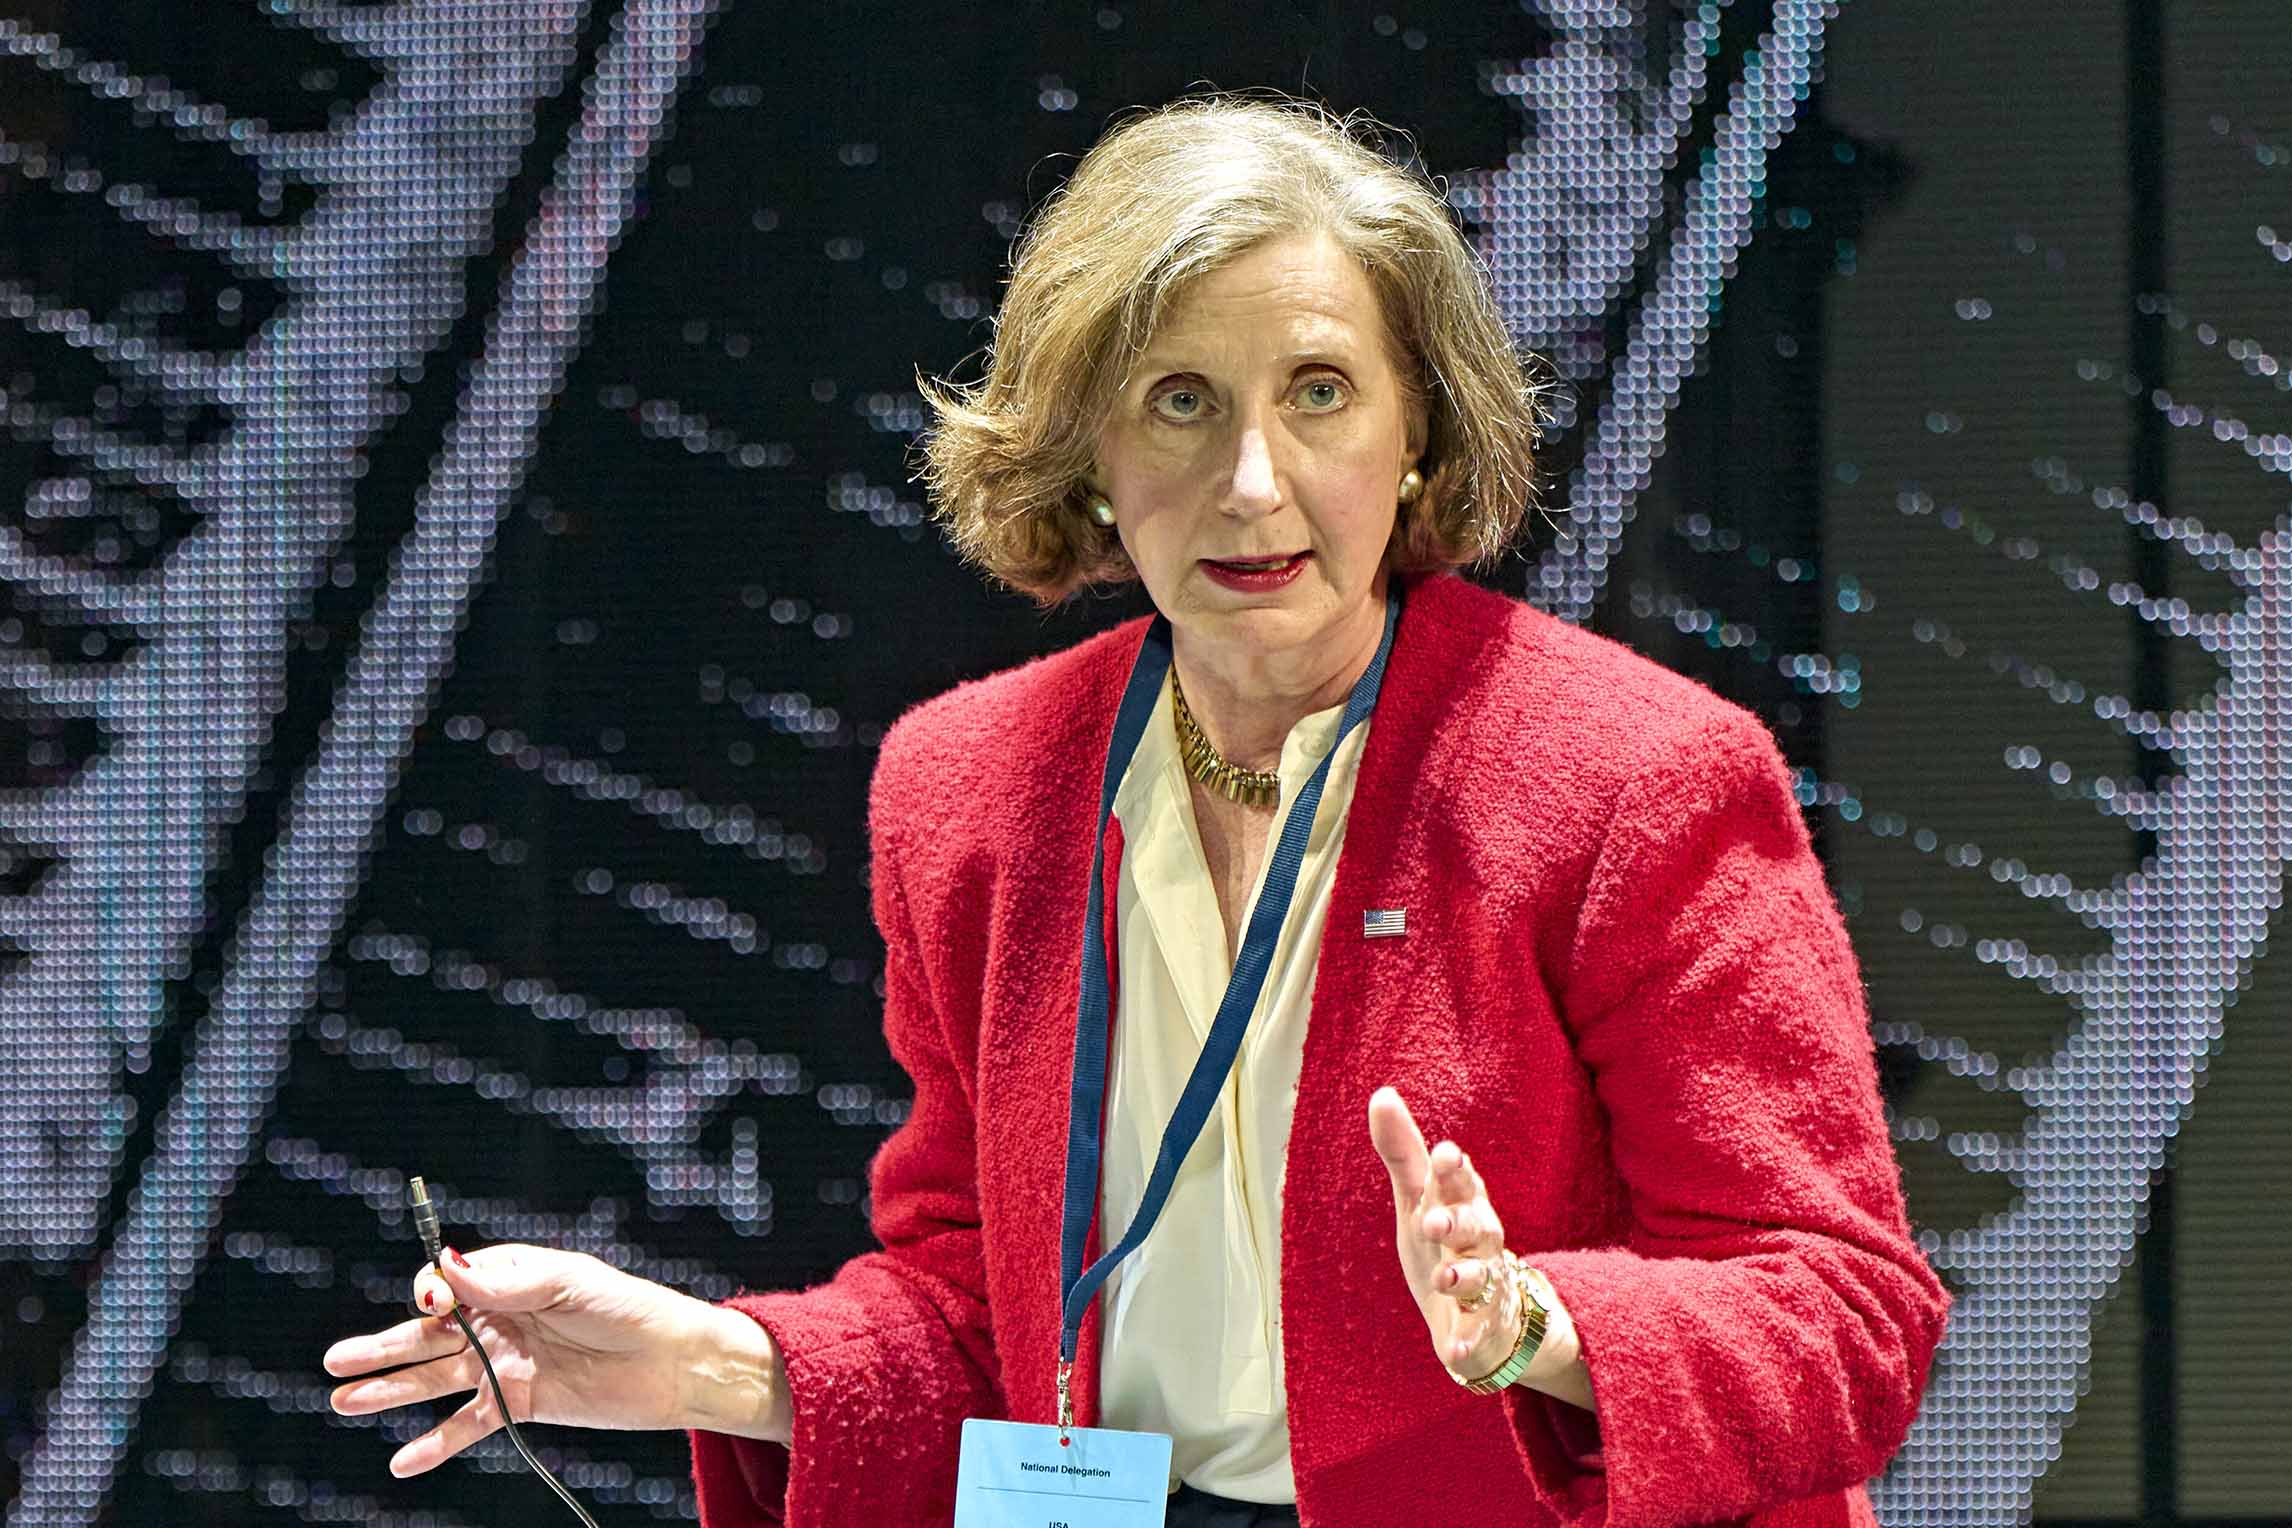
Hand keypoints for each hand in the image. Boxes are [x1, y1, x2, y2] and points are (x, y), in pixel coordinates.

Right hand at [322, 1243, 785, 1475]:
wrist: (674, 1361)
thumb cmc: (629, 1307)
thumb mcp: (570, 1284)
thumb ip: (506, 1283)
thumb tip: (446, 1267)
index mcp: (510, 1278)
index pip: (449, 1283)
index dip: (431, 1293)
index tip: (430, 1304)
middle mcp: (500, 1319)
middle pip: (429, 1334)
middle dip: (383, 1346)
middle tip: (333, 1362)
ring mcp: (506, 1363)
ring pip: (436, 1379)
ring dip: (391, 1390)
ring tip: (343, 1400)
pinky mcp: (520, 1403)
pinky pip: (469, 1424)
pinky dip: (436, 1443)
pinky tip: (403, 1459)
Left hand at [1368, 1086, 1528, 1383]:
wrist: (1477, 1309)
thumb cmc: (1443, 1240)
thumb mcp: (1418, 1197)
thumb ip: (1402, 1151)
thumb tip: (1382, 1093)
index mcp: (1463, 1204)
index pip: (1463, 1182)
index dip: (1456, 1170)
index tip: (1445, 1154)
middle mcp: (1482, 1241)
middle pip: (1478, 1226)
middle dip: (1459, 1222)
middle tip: (1433, 1222)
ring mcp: (1487, 1284)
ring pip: (1484, 1277)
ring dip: (1465, 1277)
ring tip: (1444, 1279)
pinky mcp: (1484, 1325)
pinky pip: (1482, 1332)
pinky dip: (1471, 1342)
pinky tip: (1456, 1352)